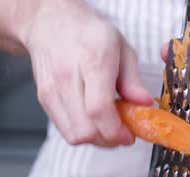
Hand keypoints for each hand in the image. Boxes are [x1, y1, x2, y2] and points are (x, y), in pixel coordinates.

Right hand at [22, 1, 152, 146]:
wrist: (50, 23)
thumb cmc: (87, 33)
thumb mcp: (121, 48)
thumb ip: (133, 79)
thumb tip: (144, 103)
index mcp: (92, 60)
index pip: (99, 109)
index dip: (116, 131)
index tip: (129, 134)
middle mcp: (68, 77)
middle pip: (86, 129)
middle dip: (109, 140)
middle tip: (122, 133)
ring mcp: (52, 90)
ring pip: (74, 135)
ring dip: (96, 139)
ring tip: (108, 126)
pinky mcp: (44, 100)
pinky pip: (65, 130)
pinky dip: (83, 133)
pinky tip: (93, 120)